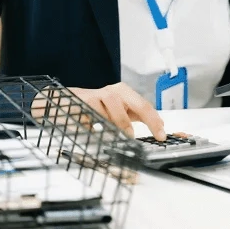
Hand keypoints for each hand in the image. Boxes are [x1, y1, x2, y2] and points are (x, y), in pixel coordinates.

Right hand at [33, 82, 165, 140]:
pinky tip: (97, 131)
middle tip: (150, 137)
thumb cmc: (97, 108)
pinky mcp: (85, 102)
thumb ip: (135, 118)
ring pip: (116, 110)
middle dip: (146, 121)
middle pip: (137, 104)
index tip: (161, 136)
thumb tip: (157, 128)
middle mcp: (115, 92)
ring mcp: (100, 95)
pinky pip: (95, 115)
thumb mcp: (118, 112)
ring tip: (121, 135)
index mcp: (126, 94)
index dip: (155, 122)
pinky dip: (98, 126)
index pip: (145, 107)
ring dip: (119, 124)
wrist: (68, 102)